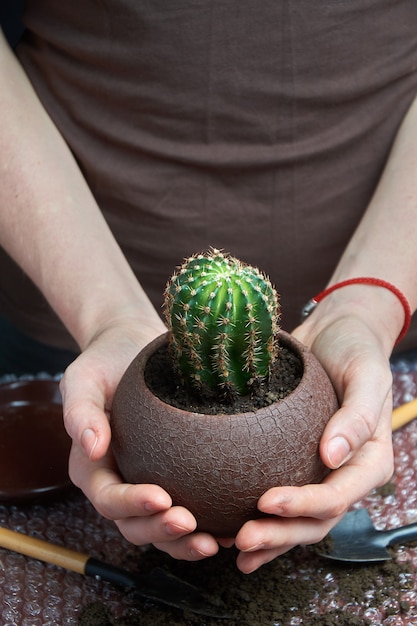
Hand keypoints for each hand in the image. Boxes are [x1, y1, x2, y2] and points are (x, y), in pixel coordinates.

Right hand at [60, 315, 219, 560]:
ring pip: (162, 528)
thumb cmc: (106, 361)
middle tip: (190, 524)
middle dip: (161, 532)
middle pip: (135, 525)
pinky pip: (189, 508)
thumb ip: (80, 411)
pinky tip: (231, 526)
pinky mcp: (176, 477)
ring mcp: (147, 483)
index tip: (161, 498)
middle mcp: (119, 482)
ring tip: (214, 540)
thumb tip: (92, 447)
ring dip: (185, 542)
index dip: (132, 505)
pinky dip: (207, 524)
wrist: (133, 346)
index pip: (108, 498)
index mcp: (92, 467)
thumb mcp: (84, 379)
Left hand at [233, 304, 394, 572]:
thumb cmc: (357, 349)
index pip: (337, 496)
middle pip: (315, 520)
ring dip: (269, 538)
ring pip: (297, 519)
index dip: (303, 505)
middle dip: (280, 535)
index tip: (266, 501)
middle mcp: (344, 473)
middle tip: (243, 539)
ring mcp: (319, 472)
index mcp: (368, 461)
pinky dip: (258, 515)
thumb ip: (357, 416)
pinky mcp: (295, 461)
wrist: (337, 330)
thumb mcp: (367, 375)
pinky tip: (229, 526)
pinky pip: (279, 494)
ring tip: (235, 548)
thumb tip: (333, 457)